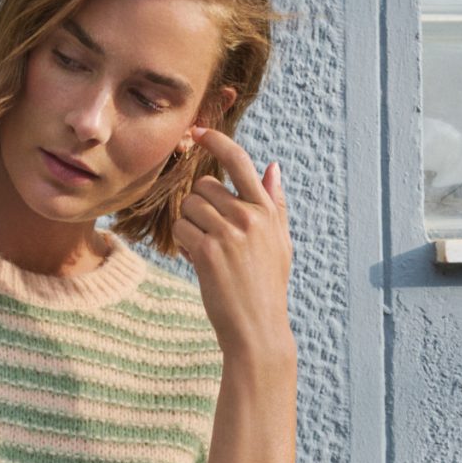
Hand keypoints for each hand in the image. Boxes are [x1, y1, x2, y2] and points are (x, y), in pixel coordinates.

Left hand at [172, 125, 293, 366]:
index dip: (217, 141)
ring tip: (205, 250)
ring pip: (189, 206)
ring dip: (189, 225)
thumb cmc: (267, 287)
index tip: (199, 132)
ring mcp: (228, 233)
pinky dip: (182, 243)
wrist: (257, 329)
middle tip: (208, 233)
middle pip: (205, 185)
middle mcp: (249, 216)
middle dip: (199, 206)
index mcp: (266, 210)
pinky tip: (196, 260)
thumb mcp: (280, 243)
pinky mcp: (208, 251)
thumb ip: (275, 204)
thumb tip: (273, 166)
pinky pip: (181, 228)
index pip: (240, 160)